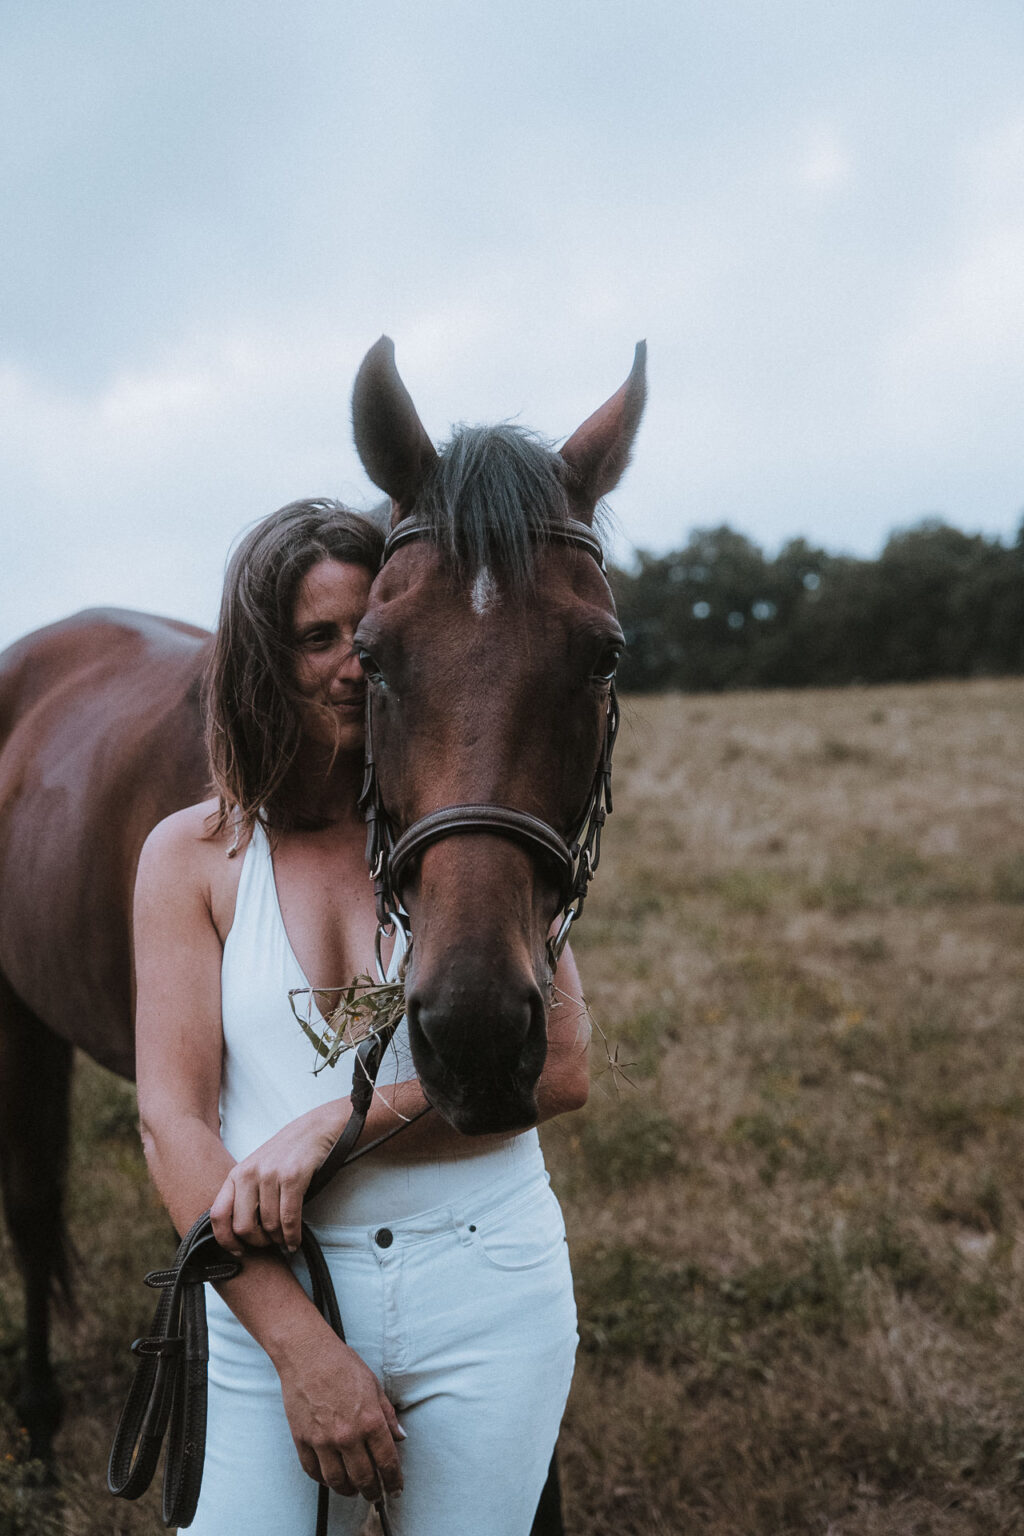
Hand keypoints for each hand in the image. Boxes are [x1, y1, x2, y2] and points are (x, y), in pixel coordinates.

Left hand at [209, 1100, 347, 1253]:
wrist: (314, 1130)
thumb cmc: (285, 1155)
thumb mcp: (256, 1170)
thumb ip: (244, 1196)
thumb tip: (239, 1236)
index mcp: (236, 1174)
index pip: (218, 1215)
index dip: (225, 1240)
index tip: (239, 1251)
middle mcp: (249, 1174)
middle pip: (243, 1227)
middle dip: (257, 1243)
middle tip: (269, 1244)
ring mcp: (270, 1174)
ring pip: (269, 1226)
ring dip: (279, 1240)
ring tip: (285, 1240)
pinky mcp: (292, 1177)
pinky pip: (289, 1219)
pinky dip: (293, 1236)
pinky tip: (295, 1241)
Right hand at [276, 1324, 404, 1500]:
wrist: (308, 1354)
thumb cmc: (342, 1365)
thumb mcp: (374, 1386)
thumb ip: (388, 1415)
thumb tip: (400, 1437)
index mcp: (370, 1421)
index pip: (387, 1462)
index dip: (393, 1480)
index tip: (395, 1488)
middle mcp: (347, 1435)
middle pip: (363, 1478)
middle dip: (372, 1491)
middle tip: (375, 1495)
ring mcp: (323, 1440)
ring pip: (338, 1481)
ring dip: (348, 1490)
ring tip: (353, 1489)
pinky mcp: (302, 1440)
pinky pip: (313, 1471)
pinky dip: (323, 1480)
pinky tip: (330, 1478)